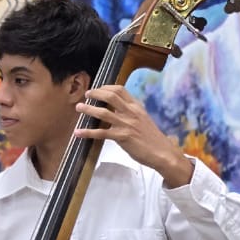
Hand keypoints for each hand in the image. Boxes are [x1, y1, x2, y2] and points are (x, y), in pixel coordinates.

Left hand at [75, 85, 191, 186]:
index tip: (97, 88)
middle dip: (96, 93)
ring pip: (103, 112)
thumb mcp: (142, 120)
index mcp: (137, 107)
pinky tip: (77, 133)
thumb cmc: (151, 138)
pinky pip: (101, 133)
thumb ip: (130, 113)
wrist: (162, 152)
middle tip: (86, 94)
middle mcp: (131, 112)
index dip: (106, 87)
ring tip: (79, 107)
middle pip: (111, 96)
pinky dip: (87, 132)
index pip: (120, 90)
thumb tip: (116, 110)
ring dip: (88, 109)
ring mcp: (126, 124)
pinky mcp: (122, 137)